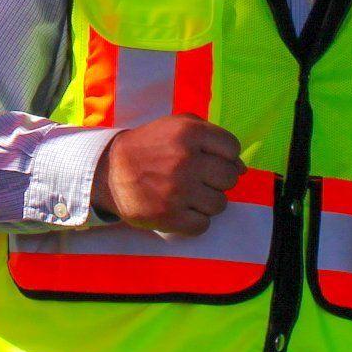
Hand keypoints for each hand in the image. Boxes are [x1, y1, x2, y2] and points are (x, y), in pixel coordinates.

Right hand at [92, 114, 245, 235]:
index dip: (226, 156)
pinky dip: (195, 221)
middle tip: (200, 180)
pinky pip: (203, 225)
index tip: (210, 160)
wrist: (109, 171)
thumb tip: (242, 167)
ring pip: (220, 204)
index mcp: (189, 132)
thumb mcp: (177, 125)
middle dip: (218, 180)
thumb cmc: (149, 146)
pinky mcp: (169, 216)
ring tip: (189, 195)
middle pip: (230, 178)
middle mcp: (186, 160)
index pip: (232, 149)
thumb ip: (212, 136)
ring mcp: (178, 190)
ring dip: (208, 202)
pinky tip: (182, 211)